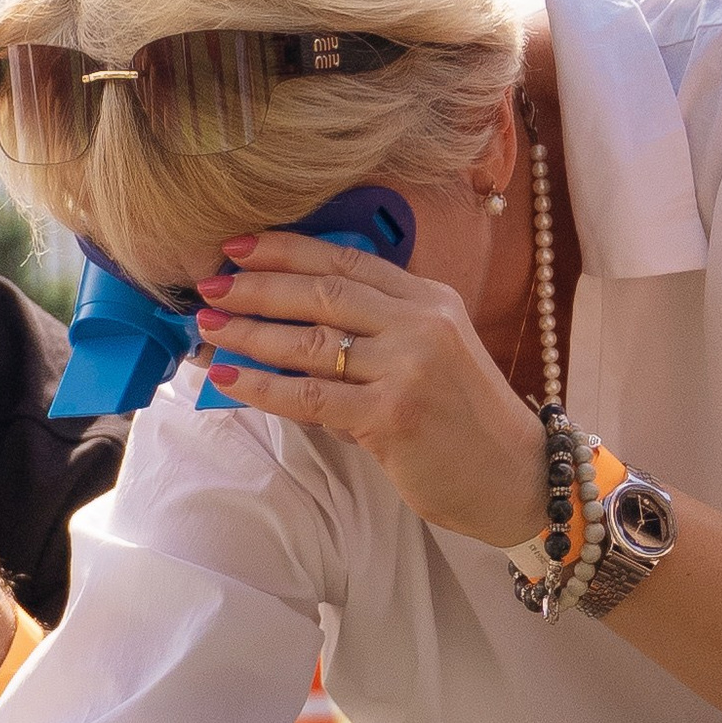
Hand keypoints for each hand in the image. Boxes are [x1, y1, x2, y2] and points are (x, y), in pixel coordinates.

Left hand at [193, 232, 547, 547]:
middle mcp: (420, 324)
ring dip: (250, 332)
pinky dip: (264, 386)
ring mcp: (408, 368)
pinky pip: (311, 397)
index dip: (287, 249)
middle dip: (256, 286)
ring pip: (310, 341)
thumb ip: (379, 332)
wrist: (514, 477)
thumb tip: (297, 323)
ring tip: (207, 329)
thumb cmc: (464, 422)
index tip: (237, 245)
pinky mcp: (392, 416)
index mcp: (429, 300)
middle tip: (207, 287)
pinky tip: (229, 377)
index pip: (348, 259)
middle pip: (322, 291)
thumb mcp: (433, 355)